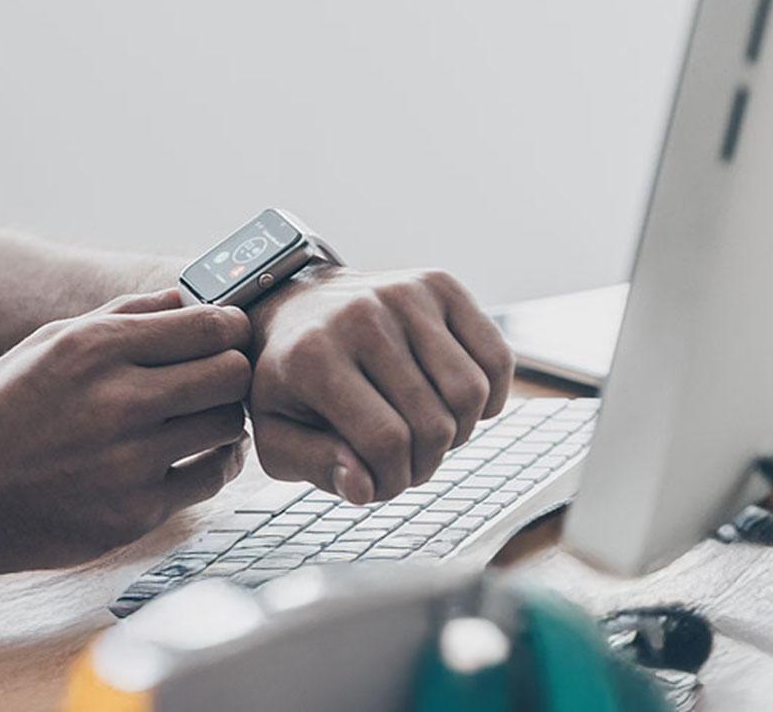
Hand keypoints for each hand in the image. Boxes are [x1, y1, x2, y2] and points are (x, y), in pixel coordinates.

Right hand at [0, 287, 253, 573]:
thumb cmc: (0, 411)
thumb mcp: (47, 343)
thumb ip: (122, 316)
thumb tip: (187, 299)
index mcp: (94, 348)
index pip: (209, 326)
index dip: (232, 327)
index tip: (231, 332)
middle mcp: (117, 401)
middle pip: (230, 374)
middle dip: (231, 370)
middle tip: (218, 375)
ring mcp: (130, 461)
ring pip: (227, 426)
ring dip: (222, 417)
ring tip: (199, 415)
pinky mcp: (136, 512)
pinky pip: (209, 479)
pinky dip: (210, 463)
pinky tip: (194, 453)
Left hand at [246, 267, 514, 504]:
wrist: (296, 304)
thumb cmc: (288, 378)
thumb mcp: (276, 432)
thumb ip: (315, 466)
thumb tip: (365, 487)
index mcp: (313, 356)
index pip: (385, 442)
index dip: (392, 481)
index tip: (378, 484)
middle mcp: (361, 316)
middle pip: (434, 423)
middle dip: (424, 464)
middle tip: (403, 462)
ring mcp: (403, 293)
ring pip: (471, 394)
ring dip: (459, 433)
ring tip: (425, 433)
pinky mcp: (439, 284)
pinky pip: (496, 358)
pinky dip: (489, 396)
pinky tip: (455, 405)